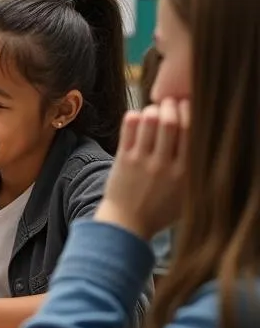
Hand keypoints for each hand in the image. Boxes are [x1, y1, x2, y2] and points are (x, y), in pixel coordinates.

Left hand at [96, 99, 188, 240]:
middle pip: (170, 121)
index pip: (192, 132)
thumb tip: (203, 139)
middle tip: (168, 103)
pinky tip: (137, 118)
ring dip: (152, 109)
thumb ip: (196, 170)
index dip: (189, 112)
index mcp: (185, 172)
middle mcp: (165, 164)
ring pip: (149, 121)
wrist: (127, 223)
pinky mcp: (123, 158)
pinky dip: (134, 116)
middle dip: (170, 105)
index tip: (187, 106)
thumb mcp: (187, 194)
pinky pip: (129, 128)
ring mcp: (142, 161)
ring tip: (152, 111)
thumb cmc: (159, 209)